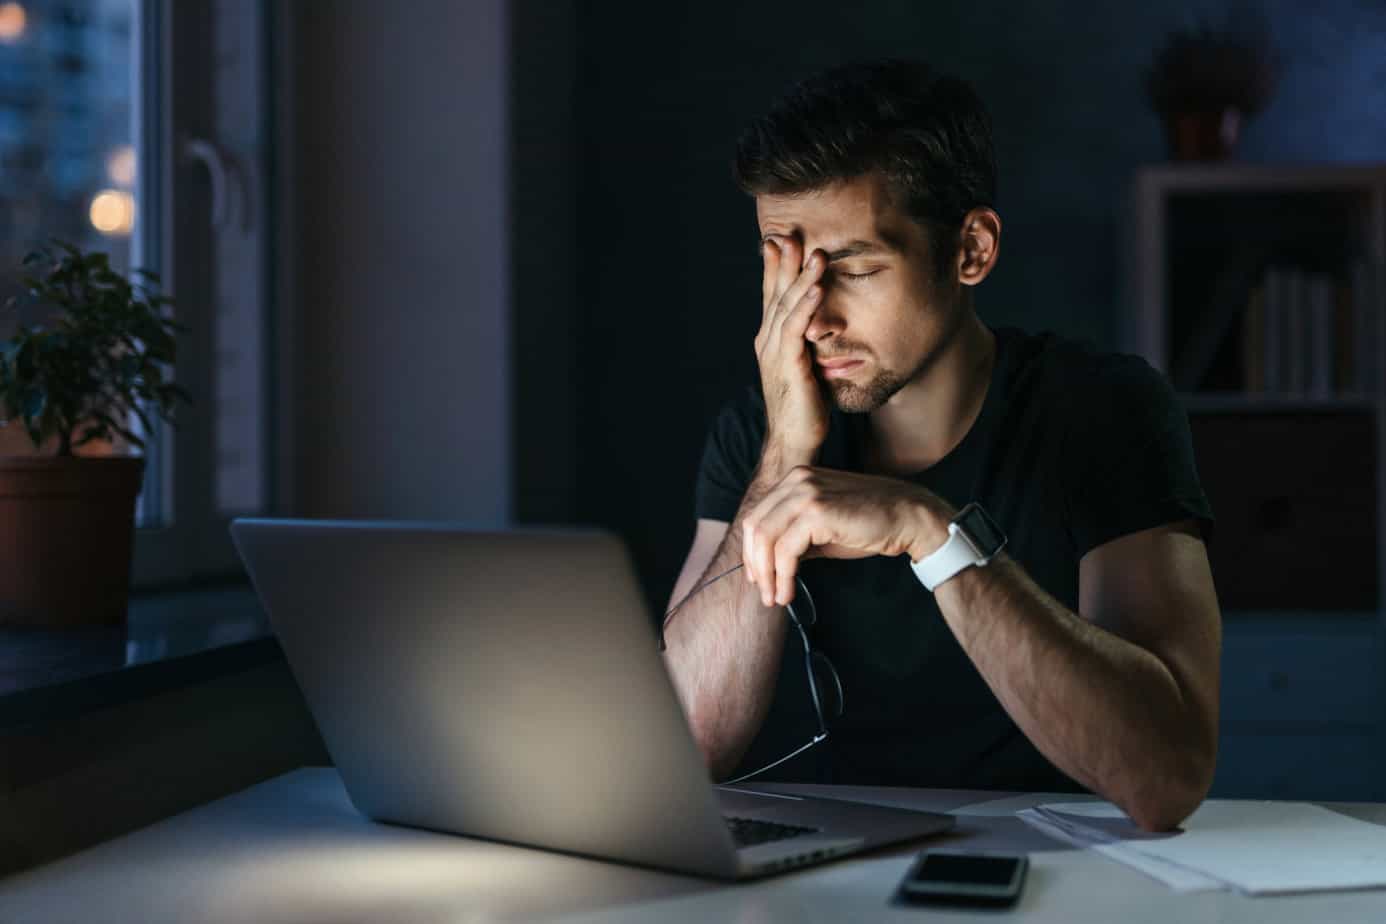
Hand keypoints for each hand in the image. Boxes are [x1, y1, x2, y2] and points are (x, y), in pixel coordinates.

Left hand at [741, 467, 955, 606]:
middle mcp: (797, 480)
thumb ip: (794, 537)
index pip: (758, 515)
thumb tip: (769, 563)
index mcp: (796, 479)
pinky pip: (785, 549)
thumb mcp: (823, 528)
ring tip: (776, 597)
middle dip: (755, 564)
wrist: (908, 517)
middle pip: (754, 526)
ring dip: (767, 574)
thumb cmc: (870, 524)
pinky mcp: (817, 512)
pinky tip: (788, 591)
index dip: (752, 550)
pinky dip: (783, 575)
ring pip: (765, 539)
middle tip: (764, 592)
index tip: (759, 577)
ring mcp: (806, 493)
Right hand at [756, 236, 829, 462]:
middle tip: (792, 234)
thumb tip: (818, 324)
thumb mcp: (804, 367)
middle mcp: (767, 343)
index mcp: (770, 341)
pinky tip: (816, 289)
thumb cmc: (803, 408)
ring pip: (786, 308)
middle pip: (776, 295)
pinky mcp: (789, 367)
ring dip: (801, 278)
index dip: (775, 268)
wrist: (793, 441)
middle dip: (785, 264)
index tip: (779, 241)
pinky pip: (796, 331)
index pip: (772, 297)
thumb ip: (806, 343)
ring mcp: (775, 354)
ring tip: (815, 253)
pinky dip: (806, 307)